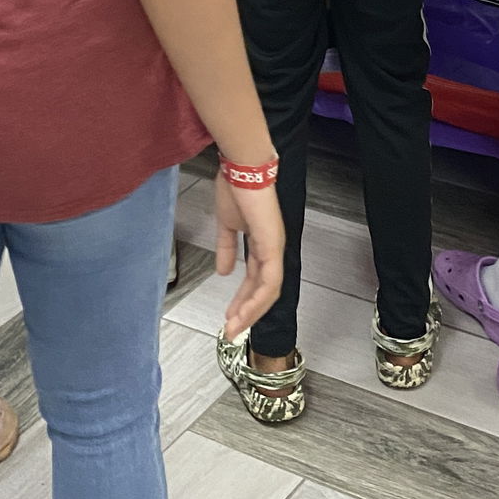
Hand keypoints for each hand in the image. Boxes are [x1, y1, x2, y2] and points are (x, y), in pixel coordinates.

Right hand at [214, 174, 285, 338]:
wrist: (241, 168)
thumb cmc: (235, 187)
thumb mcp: (226, 224)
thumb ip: (226, 248)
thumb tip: (224, 272)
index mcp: (261, 243)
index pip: (254, 280)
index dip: (243, 300)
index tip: (229, 316)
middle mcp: (271, 248)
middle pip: (263, 290)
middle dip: (246, 313)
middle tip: (231, 331)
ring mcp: (274, 248)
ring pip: (268, 292)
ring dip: (250, 312)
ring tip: (234, 328)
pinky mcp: (272, 246)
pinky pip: (269, 281)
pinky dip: (257, 300)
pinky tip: (244, 312)